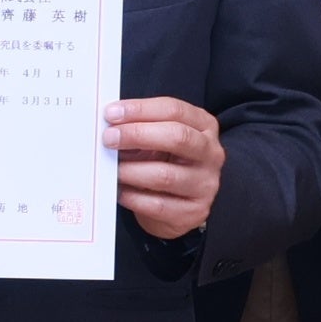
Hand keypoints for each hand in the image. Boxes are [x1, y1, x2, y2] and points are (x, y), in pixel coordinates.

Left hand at [104, 97, 222, 240]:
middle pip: (177, 137)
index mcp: (204, 127)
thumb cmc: (164, 164)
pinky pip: (157, 204)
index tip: (112, 113)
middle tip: (109, 138)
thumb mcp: (158, 140)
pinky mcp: (193, 211)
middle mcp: (211, 153)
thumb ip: (140, 127)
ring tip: (112, 169)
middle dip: (137, 135)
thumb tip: (109, 124)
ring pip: (165, 175)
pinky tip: (121, 191)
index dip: (140, 110)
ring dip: (130, 170)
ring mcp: (205, 184)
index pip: (175, 110)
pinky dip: (132, 197)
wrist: (176, 207)